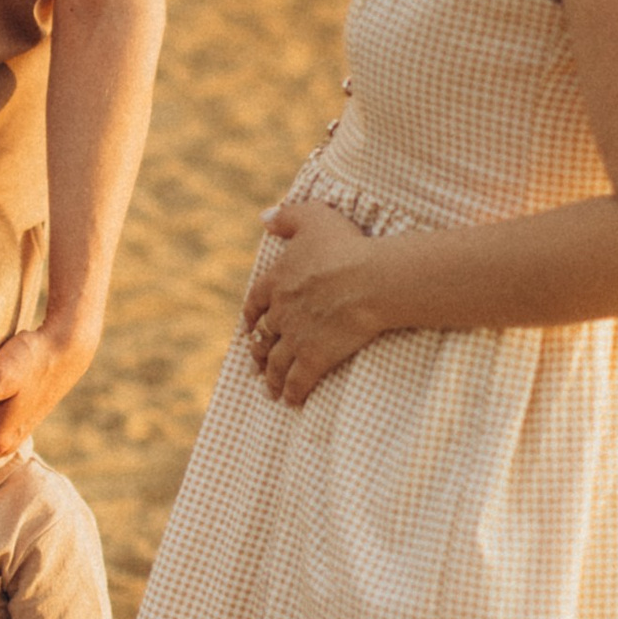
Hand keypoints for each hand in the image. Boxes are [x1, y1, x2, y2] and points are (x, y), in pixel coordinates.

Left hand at [243, 199, 389, 405]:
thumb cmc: (346, 245)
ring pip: (276, 363)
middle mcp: (280, 312)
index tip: (249, 326)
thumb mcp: (314, 217)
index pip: (254, 302)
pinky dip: (293, 392)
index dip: (250, 316)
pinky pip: (298, 381)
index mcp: (276, 280)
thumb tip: (265, 217)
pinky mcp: (315, 357)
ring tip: (271, 389)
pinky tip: (292, 402)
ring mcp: (296, 337)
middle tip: (257, 363)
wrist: (368, 280)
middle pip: (263, 336)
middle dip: (259, 351)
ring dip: (271, 377)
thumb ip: (287, 216)